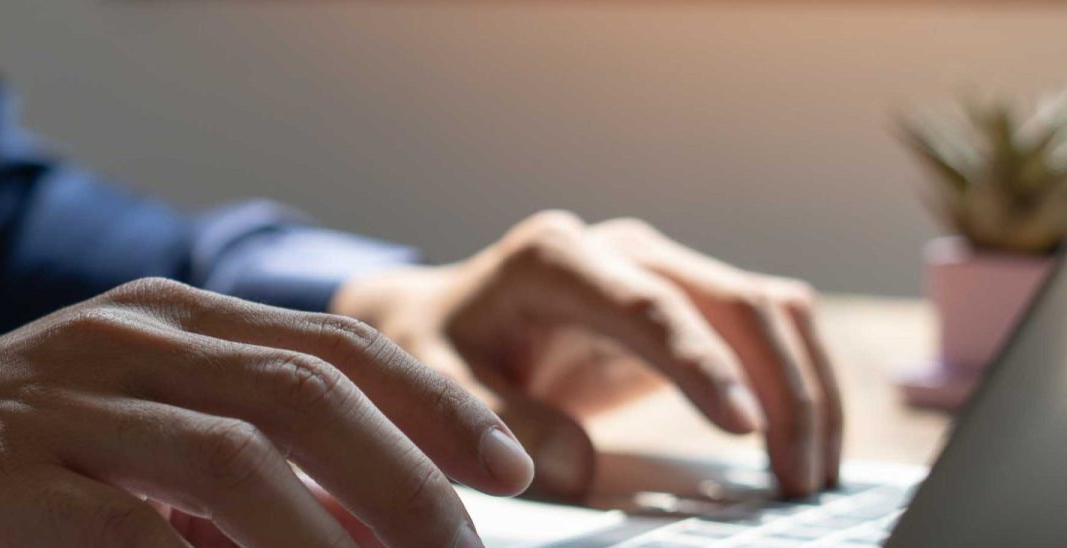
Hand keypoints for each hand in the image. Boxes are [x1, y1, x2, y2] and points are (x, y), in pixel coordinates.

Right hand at [0, 278, 531, 546]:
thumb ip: (237, 460)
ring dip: (328, 536)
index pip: (326, 342)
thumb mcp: (127, 429)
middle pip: (298, 388)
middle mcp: (117, 344)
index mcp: (160, 320)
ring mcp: (56, 409)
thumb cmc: (4, 460)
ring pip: (230, 458)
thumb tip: (373, 523)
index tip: (510, 466)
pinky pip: (130, 533)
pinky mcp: (2, 485)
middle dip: (404, 474)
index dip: (431, 402)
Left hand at [333, 211, 842, 499]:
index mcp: (553, 258)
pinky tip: (803, 448)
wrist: (438, 325)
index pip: (647, 305)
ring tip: (808, 475)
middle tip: (796, 479)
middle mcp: (621, 250)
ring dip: (805, 389)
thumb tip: (574, 468)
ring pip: (771, 311)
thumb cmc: (434, 352)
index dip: (701, 362)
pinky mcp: (690, 306)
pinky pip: (770, 333)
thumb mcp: (435, 385)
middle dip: (779, 389)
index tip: (742, 426)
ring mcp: (663, 272)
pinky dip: (799, 385)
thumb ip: (494, 420)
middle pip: (733, 303)